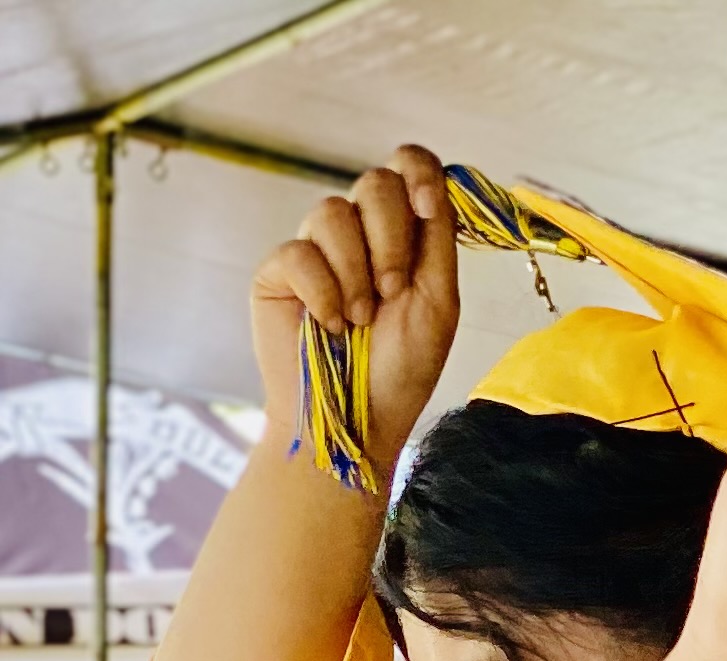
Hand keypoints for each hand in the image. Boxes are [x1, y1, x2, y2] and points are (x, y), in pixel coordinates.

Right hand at [250, 144, 459, 475]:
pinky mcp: (280, 270)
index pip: (409, 168)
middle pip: (374, 182)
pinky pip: (299, 252)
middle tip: (393, 292)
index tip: (425, 206)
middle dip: (390, 239)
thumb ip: (437, 240)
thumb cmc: (401, 369)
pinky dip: (323, 292)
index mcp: (406, 237)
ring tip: (360, 320)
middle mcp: (362, 235)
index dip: (417, 172)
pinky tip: (330, 326)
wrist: (356, 418)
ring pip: (333, 212)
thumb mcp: (438, 304)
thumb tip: (437, 180)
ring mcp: (318, 249)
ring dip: (356, 272)